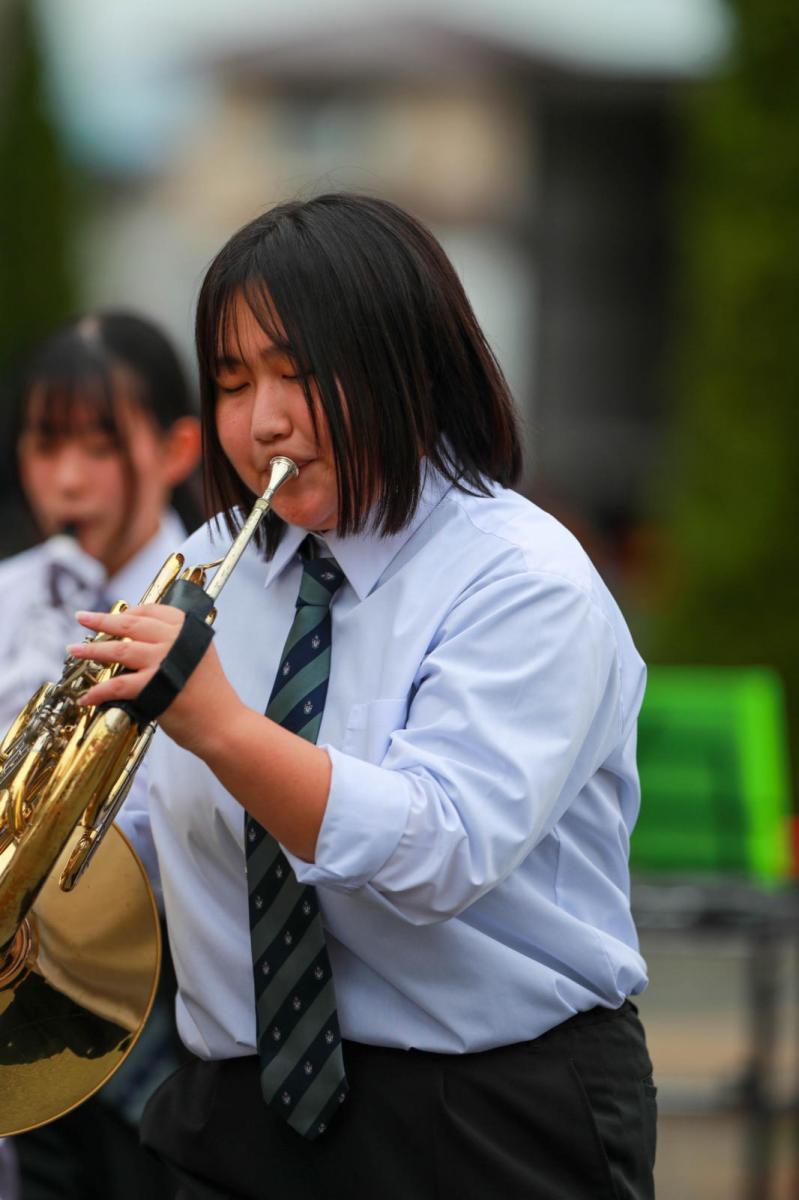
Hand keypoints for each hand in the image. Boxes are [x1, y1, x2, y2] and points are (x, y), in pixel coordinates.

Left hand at [68, 605, 239, 754]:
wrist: (224, 725)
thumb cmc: (209, 695)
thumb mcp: (197, 656)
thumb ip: (174, 643)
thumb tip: (137, 638)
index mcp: (188, 629)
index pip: (152, 611)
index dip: (128, 612)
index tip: (111, 615)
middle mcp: (177, 640)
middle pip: (131, 624)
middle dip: (102, 620)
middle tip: (82, 617)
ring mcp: (165, 662)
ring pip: (120, 650)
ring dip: (93, 650)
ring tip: (74, 651)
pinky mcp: (155, 687)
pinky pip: (118, 685)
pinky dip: (99, 691)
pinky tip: (86, 696)